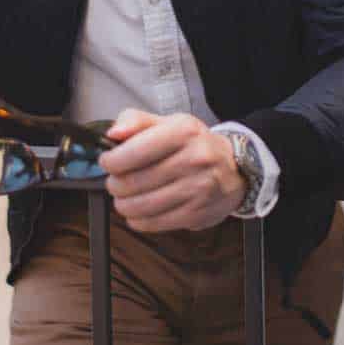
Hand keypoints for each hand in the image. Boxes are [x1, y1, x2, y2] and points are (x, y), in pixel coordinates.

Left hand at [99, 109, 245, 232]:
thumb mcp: (170, 123)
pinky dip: (137, 219)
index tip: (108, 162)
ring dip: (123, 204)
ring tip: (125, 197)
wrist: (236, 169)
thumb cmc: (195, 145)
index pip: (133, 151)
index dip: (111, 161)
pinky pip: (153, 223)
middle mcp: (194, 160)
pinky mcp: (196, 214)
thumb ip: (136, 121)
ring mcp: (197, 189)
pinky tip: (140, 210)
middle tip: (116, 181)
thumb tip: (113, 134)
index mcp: (183, 132)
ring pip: (139, 206)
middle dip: (114, 184)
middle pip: (132, 182)